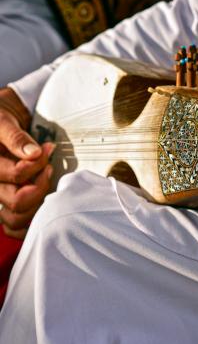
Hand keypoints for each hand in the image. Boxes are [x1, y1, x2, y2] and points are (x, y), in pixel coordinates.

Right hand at [0, 87, 53, 238]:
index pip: (15, 176)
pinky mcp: (9, 199)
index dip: (35, 164)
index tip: (46, 148)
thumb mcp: (3, 119)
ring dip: (38, 199)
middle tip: (48, 165)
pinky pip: (15, 225)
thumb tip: (33, 153)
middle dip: (40, 183)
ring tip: (45, 177)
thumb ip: (15, 136)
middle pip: (16, 202)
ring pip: (16, 217)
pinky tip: (42, 201)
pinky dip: (31, 218)